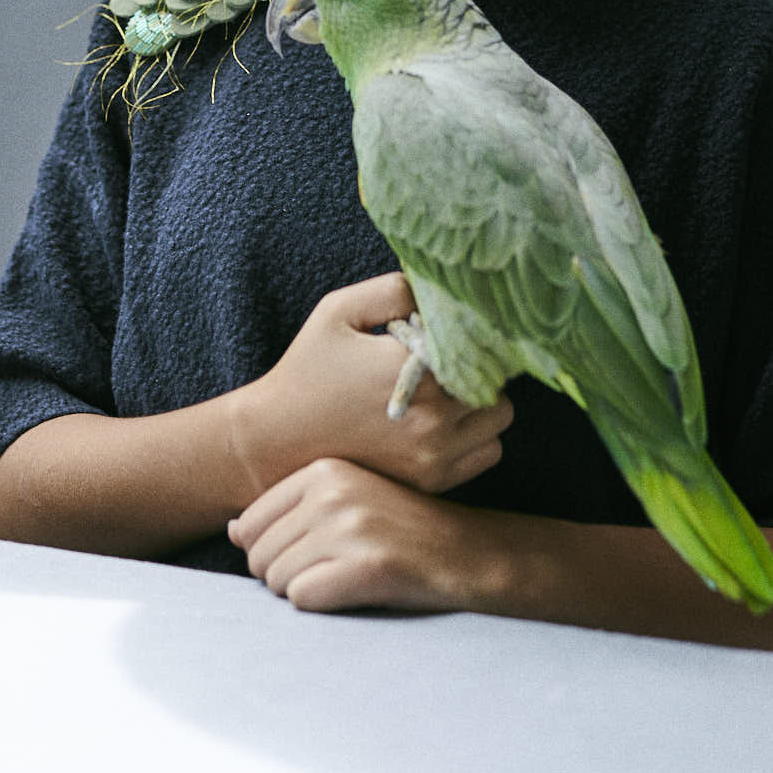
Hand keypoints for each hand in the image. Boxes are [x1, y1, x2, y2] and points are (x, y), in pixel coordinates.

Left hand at [228, 458, 484, 612]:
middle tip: (332, 568)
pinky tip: (356, 589)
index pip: (248, 523)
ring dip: (305, 590)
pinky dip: (323, 604)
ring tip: (346, 575)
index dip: (270, 550)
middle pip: (257, 556)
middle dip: (284, 574)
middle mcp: (332, 492)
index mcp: (324, 469)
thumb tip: (232, 530)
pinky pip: (303, 599)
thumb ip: (289, 509)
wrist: (466, 552)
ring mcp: (350, 528)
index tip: (310, 552)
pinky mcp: (366, 566)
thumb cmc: (401, 528)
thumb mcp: (348, 499)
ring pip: (276, 581)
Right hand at [232, 273, 511, 500]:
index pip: (483, 343)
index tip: (453, 331)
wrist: (275, 441)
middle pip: (497, 381)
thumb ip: (393, 289)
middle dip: (478, 368)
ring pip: (498, 420)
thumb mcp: (339, 310)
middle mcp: (433, 417)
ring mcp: (434, 455)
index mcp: (416, 368)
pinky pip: (486, 454)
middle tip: (447, 363)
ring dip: (481, 404)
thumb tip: (437, 289)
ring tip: (446, 393)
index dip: (473, 334)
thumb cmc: (307, 369)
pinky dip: (474, 439)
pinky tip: (442, 423)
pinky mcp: (430, 483)